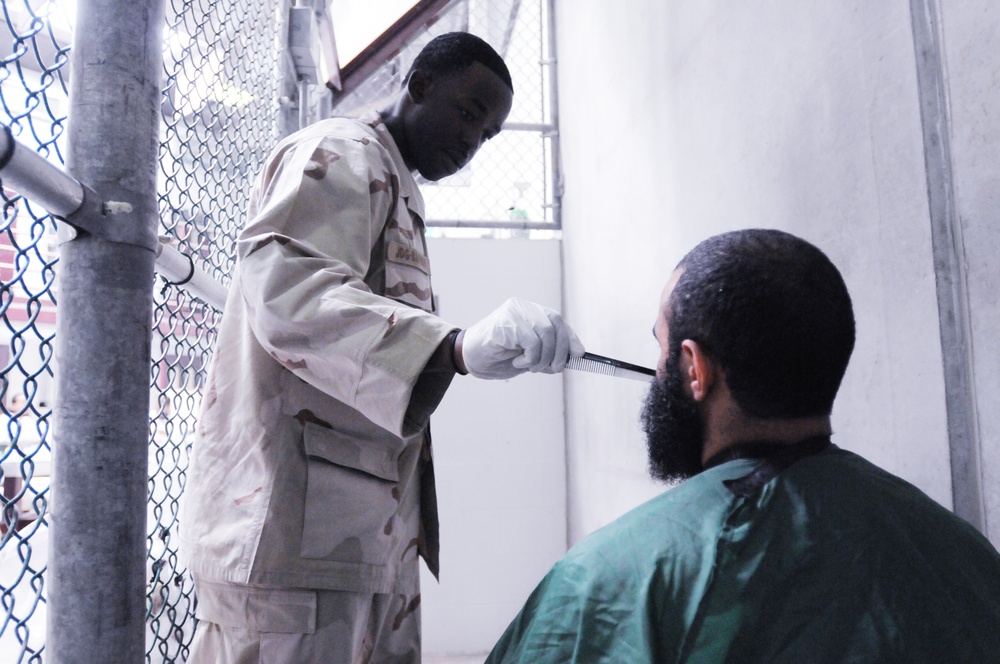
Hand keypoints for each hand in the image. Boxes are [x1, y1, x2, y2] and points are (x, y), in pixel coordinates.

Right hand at [459, 298, 584, 379]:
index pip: (557, 321)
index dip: (570, 338)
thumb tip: (576, 355)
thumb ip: (549, 352)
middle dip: (559, 352)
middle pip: (556, 324)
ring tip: (528, 366)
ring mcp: (514, 312)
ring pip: (546, 334)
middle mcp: (523, 307)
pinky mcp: (506, 322)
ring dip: (542, 358)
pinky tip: (517, 361)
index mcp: (529, 312)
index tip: (579, 354)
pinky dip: (530, 358)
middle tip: (551, 369)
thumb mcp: (530, 356)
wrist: (468, 358)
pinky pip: (532, 341)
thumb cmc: (498, 357)